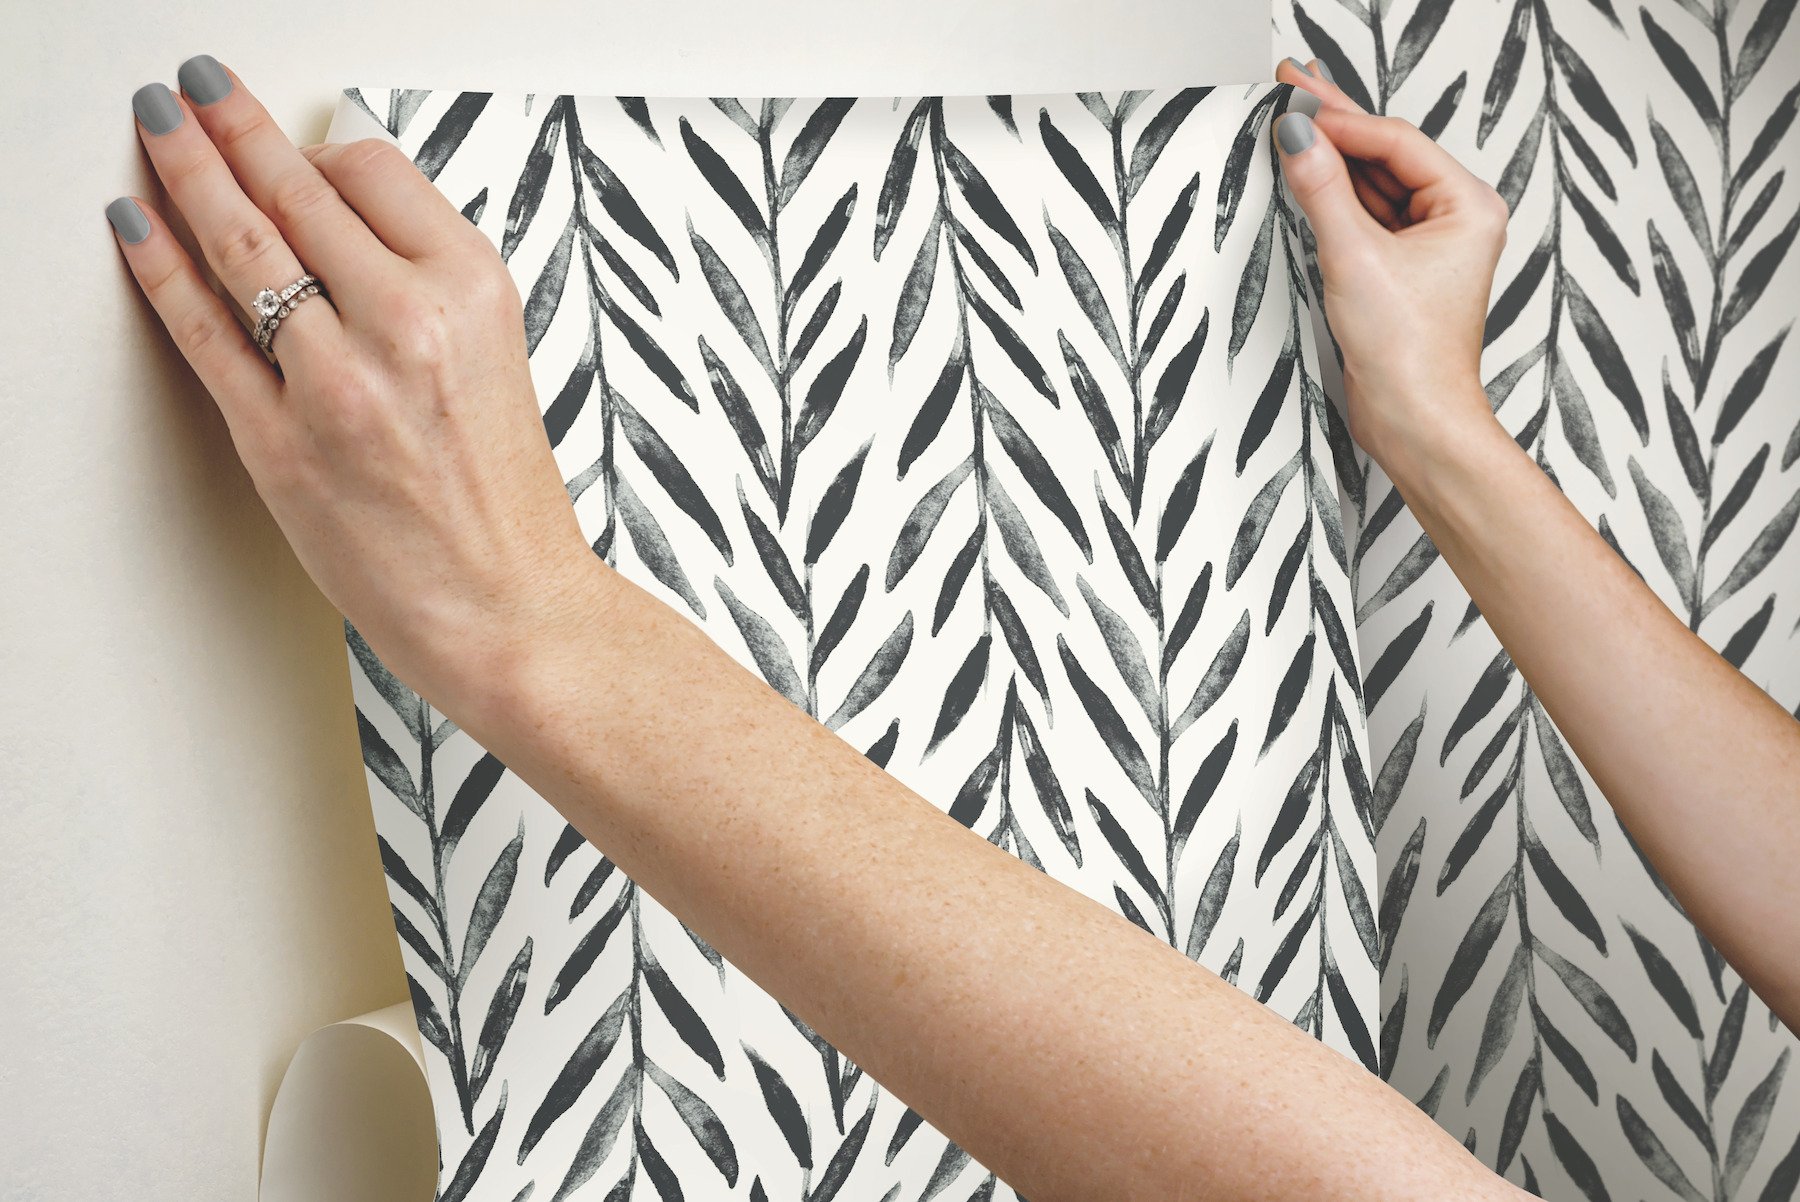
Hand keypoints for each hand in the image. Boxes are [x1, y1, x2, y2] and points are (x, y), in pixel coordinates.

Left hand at [108, 57, 596, 707]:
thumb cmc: (504, 502)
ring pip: (242, 243)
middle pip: (298, 191)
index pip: (374, 172)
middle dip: (233, 126)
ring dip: (186, 168)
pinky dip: (160, 267)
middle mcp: (408, 322)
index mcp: (473, 292)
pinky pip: (204, 330)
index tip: (294, 145)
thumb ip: (422, 287)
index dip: (320, 152)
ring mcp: (338, 382)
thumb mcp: (495, 359)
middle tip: (197, 88)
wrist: (510, 609)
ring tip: (159, 125)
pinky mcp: (281, 441)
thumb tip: (339, 229)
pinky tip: (137, 224)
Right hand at [1271, 58, 1511, 482]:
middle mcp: (1454, 219)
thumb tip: (1296, 137)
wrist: (1415, 421)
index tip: (1294, 101)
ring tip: (1291, 121)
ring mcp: (1426, 245)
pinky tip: (1308, 171)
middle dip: (1336, 123)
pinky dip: (1333, 194)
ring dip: (1331, 157)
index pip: (1395, 142)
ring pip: (1372, 184)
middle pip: (1385, 155)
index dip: (1341, 119)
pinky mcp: (1399, 270)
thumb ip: (1322, 190)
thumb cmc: (1410, 355)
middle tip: (1292, 84)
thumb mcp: (1355, 258)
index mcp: (1467, 206)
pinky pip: (1364, 216)